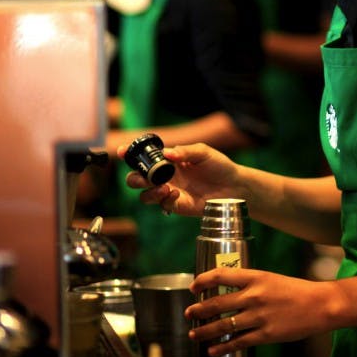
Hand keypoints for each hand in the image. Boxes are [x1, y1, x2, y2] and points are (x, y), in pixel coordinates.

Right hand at [117, 142, 243, 215]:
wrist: (234, 186)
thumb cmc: (219, 166)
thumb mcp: (204, 152)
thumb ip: (185, 151)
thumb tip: (167, 153)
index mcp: (169, 161)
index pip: (145, 158)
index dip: (130, 154)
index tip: (122, 152)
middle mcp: (165, 176)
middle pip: (137, 179)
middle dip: (134, 178)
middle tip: (145, 178)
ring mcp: (169, 191)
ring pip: (144, 195)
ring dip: (148, 191)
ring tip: (164, 187)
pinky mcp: (176, 205)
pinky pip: (161, 204)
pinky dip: (164, 199)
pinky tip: (176, 194)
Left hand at [186, 268, 339, 356]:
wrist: (320, 304)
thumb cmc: (296, 291)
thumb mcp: (271, 278)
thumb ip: (251, 284)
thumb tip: (227, 291)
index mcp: (256, 276)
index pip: (221, 275)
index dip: (202, 281)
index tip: (194, 287)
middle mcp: (255, 295)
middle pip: (217, 303)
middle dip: (198, 310)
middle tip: (189, 313)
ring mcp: (259, 316)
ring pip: (223, 325)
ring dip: (204, 331)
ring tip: (194, 334)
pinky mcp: (266, 334)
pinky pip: (238, 342)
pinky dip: (222, 347)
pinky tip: (213, 350)